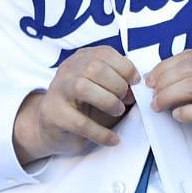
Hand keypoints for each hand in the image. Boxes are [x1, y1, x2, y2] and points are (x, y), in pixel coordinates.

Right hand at [14, 46, 139, 163]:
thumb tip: (139, 85)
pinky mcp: (53, 114)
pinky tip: (112, 139)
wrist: (52, 127)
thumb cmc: (84, 105)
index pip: (104, 54)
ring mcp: (57, 91)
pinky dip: (101, 132)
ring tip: (117, 111)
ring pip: (82, 88)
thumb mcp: (103, 87)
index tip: (135, 82)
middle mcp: (67, 71)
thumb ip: (120, 82)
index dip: (125, 67)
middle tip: (125, 100)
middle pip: (94, 68)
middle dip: (117, 84)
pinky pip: (80, 123)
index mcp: (82, 59)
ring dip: (108, 101)